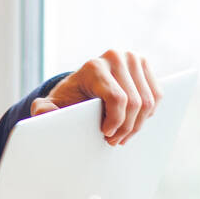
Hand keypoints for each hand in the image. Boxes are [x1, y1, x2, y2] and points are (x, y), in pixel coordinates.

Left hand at [29, 49, 162, 145]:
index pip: (117, 98)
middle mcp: (116, 57)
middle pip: (135, 103)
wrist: (80, 85)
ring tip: (122, 135)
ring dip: (138, 124)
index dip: (116, 121)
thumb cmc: (68, 98)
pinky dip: (147, 114)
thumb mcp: (50, 105)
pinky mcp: (145, 65)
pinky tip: (132, 123)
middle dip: (126, 127)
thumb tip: (44, 113)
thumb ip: (43, 110)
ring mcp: (133, 59)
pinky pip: (156, 96)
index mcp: (94, 66)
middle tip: (114, 141)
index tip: (106, 134)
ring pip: (148, 102)